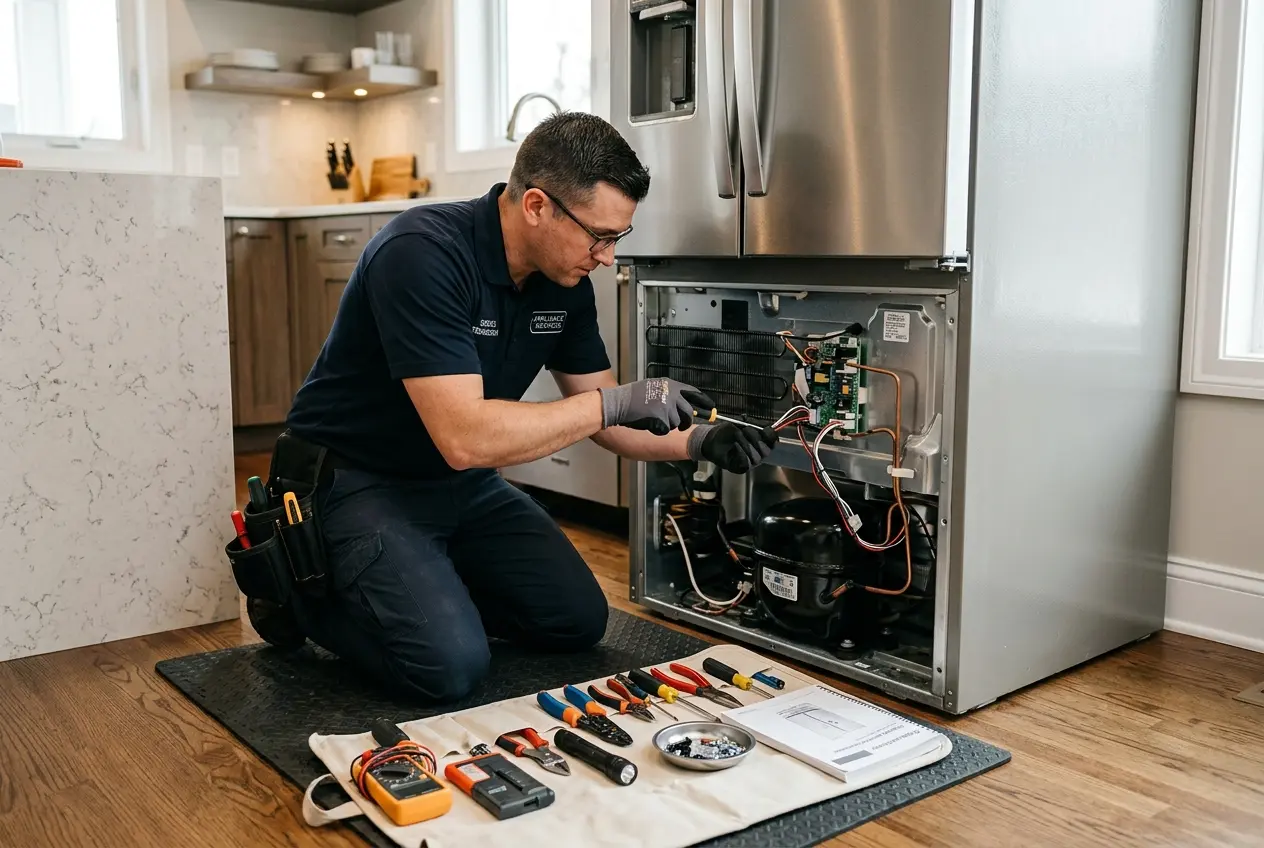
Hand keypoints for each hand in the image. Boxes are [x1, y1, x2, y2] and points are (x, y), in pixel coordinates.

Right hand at [599, 378, 713, 435]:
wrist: (617, 403)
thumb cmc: (631, 397)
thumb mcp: (653, 388)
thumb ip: (669, 394)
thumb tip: (685, 406)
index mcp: (670, 384)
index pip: (693, 392)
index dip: (704, 402)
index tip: (711, 408)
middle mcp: (671, 394)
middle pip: (689, 412)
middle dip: (686, 422)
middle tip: (683, 426)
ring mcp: (667, 406)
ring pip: (677, 423)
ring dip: (668, 425)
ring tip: (653, 419)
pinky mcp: (662, 418)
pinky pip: (666, 430)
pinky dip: (658, 430)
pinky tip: (648, 423)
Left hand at [687, 422, 777, 472]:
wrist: (711, 440)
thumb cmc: (727, 431)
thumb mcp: (739, 422)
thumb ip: (751, 422)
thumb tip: (761, 425)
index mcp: (762, 442)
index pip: (773, 440)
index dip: (771, 435)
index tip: (765, 429)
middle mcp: (758, 453)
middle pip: (766, 450)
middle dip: (756, 438)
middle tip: (745, 430)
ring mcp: (750, 462)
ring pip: (756, 458)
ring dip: (746, 445)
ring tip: (736, 437)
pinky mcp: (740, 468)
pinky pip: (745, 463)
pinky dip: (740, 453)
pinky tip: (734, 446)